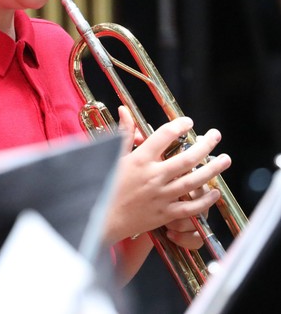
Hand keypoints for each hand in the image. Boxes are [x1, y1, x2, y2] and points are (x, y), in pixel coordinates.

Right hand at [105, 109, 230, 242]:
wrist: (101, 217)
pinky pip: (191, 207)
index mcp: (140, 159)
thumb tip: (124, 110)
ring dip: (212, 170)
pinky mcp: (165, 213)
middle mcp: (154, 176)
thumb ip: (124, 133)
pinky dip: (205, 200)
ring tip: (224, 160)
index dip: (179, 126)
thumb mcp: (113, 156)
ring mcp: (161, 195)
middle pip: (187, 158)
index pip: (164, 136)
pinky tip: (215, 192)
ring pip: (194, 181)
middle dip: (205, 145)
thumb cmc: (104, 184)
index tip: (187, 122)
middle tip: (215, 135)